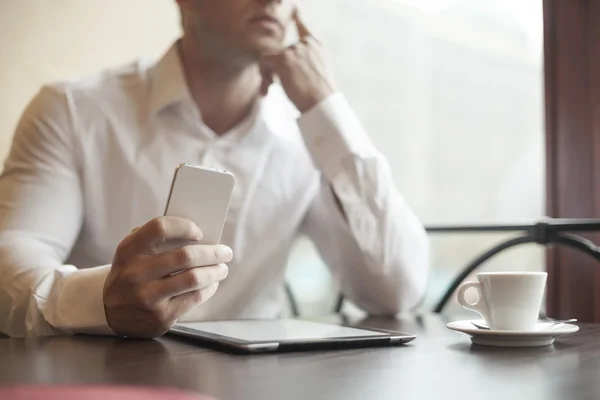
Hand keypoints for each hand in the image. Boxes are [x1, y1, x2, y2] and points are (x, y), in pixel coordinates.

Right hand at [103, 216, 231, 337]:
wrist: (109, 312)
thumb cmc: (130, 273)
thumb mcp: (131, 254)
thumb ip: (156, 240)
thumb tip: (197, 235)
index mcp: (128, 250)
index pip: (160, 227)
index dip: (184, 226)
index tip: (199, 232)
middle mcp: (136, 273)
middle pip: (185, 256)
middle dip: (212, 252)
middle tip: (225, 252)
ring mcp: (148, 297)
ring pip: (194, 278)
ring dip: (215, 271)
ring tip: (222, 268)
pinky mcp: (160, 316)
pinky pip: (194, 297)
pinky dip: (209, 288)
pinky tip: (211, 284)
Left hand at [260, 9, 335, 112]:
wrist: (322, 102)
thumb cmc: (320, 95)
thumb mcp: (319, 71)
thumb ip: (307, 60)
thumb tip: (287, 62)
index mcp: (317, 45)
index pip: (303, 26)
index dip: (297, 17)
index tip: (294, 8)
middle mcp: (306, 43)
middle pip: (279, 49)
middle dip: (273, 68)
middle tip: (272, 84)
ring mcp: (295, 49)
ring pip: (269, 56)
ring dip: (267, 73)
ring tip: (269, 89)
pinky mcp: (284, 58)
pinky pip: (264, 62)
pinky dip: (263, 75)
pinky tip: (269, 87)